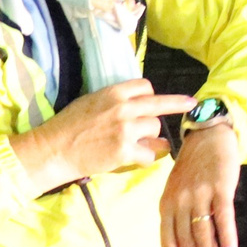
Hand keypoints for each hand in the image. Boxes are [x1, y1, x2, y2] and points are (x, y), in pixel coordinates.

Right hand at [9, 81, 193, 192]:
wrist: (54, 149)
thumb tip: (139, 109)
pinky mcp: (125, 151)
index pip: (145, 87)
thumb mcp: (92, 102)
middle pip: (159, 104)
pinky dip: (144, 158)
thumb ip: (117, 103)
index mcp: (113, 93)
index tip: (155, 101)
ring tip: (137, 145)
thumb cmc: (69, 125)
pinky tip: (135, 159)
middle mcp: (123, 108)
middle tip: (191, 103)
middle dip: (178, 103)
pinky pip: (148, 154)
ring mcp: (126, 130)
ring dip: (150, 138)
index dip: (150, 95)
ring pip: (155, 130)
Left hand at [159, 121, 242, 246]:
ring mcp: (199, 193)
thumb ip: (178, 219)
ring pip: (203, 232)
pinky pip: (223, 217)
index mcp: (166, 204)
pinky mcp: (219, 187)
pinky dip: (227, 237)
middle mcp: (180, 201)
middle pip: (186, 241)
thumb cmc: (193, 168)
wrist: (207, 135)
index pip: (168, 242)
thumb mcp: (177, 192)